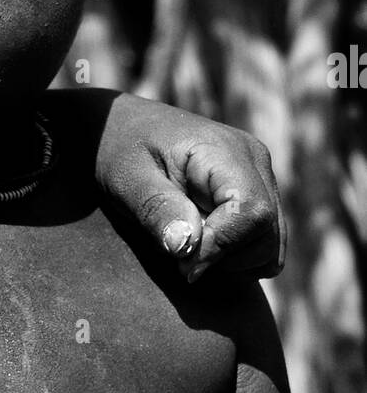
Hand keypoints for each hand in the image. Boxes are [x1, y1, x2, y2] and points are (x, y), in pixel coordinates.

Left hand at [94, 92, 285, 281]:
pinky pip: (264, 244)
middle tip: (179, 259)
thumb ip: (157, 208)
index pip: (251, 213)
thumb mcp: (127, 178)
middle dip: (225, 259)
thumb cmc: (121, 148)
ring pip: (271, 246)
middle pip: (267, 235)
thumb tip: (185, 246)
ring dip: (232, 262)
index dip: (221, 248)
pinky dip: (237, 258)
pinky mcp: (255, 196)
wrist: (123, 126)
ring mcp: (260, 179)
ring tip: (189, 248)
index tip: (183, 266)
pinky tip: (202, 247)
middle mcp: (255, 163)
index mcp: (226, 151)